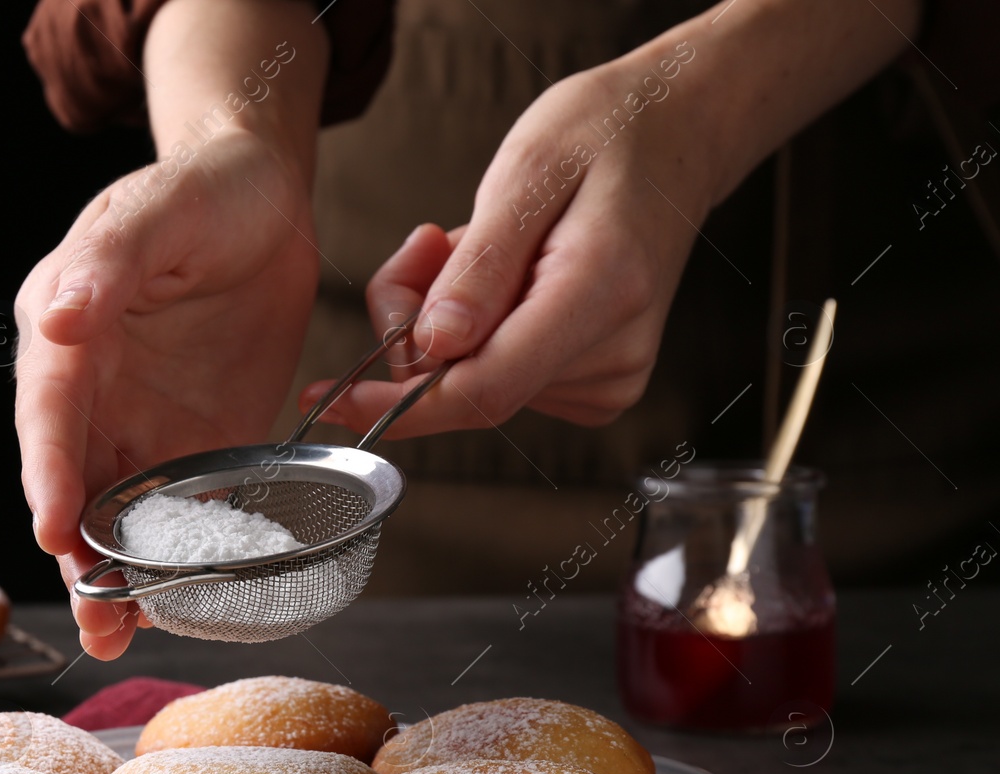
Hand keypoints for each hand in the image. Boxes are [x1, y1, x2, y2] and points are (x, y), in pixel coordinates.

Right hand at [15, 127, 320, 658]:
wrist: (266, 199)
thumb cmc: (199, 192)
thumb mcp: (152, 212)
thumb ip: (105, 265)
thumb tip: (58, 319)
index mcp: (67, 336)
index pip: (49, 414)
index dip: (49, 474)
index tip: (52, 529)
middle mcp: (95, 393)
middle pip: (77, 482)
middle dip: (79, 554)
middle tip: (93, 617)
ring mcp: (144, 425)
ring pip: (123, 512)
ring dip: (121, 574)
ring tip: (122, 634)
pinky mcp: (199, 444)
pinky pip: (188, 509)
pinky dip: (183, 557)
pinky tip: (183, 604)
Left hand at [303, 48, 718, 434]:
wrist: (677, 134)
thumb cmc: (604, 135)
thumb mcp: (526, 170)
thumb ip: (478, 266)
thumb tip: (432, 348)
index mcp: (602, 292)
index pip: (484, 389)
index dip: (397, 403)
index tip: (332, 400)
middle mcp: (612, 353)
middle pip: (466, 386)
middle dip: (413, 330)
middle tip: (424, 246)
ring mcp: (609, 377)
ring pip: (475, 382)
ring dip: (443, 324)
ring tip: (479, 245)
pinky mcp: (596, 385)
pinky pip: (500, 375)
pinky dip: (474, 332)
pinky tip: (502, 276)